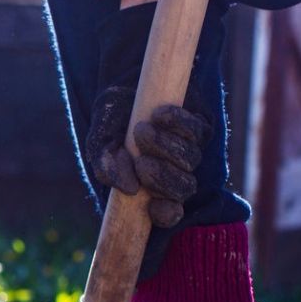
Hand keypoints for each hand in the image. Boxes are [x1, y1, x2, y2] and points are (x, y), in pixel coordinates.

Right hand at [85, 86, 211, 227]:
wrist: (124, 87)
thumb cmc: (112, 124)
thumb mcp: (101, 147)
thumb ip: (107, 169)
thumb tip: (129, 190)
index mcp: (150, 188)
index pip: (169, 213)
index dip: (167, 214)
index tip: (153, 206)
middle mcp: (173, 174)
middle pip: (184, 189)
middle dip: (163, 178)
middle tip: (140, 162)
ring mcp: (189, 151)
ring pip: (190, 160)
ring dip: (165, 146)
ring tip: (141, 129)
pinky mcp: (200, 127)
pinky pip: (197, 132)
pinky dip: (177, 123)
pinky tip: (159, 114)